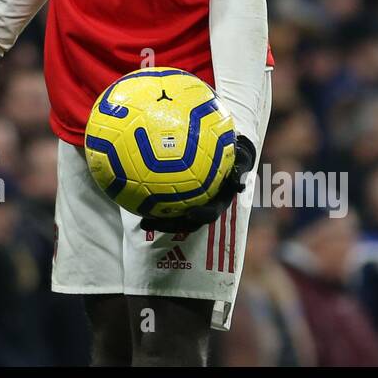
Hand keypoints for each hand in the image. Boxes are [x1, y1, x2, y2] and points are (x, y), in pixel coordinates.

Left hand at [140, 134, 256, 233]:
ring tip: (142, 223)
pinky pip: (165, 202)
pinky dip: (152, 202)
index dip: (201, 216)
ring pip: (175, 217)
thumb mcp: (242, 157)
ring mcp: (191, 203)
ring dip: (159, 222)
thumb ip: (241, 167)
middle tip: (151, 223)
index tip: (190, 213)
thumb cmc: (233, 153)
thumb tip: (240, 184)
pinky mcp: (180, 197)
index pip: (210, 213)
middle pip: (187, 222)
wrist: (226, 152)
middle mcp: (203, 205)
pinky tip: (135, 198)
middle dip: (170, 225)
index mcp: (218, 200)